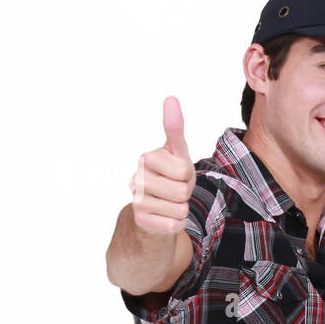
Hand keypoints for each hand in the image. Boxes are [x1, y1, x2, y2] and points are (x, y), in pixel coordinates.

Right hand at [130, 96, 194, 235]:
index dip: (187, 175)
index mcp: (147, 158)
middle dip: (186, 193)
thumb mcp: (177, 152)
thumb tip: (171, 98)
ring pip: (179, 209)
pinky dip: (177, 223)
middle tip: (175, 190)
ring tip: (170, 202)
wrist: (157, 208)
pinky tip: (166, 217)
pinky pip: (174, 225)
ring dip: (181, 208)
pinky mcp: (140, 221)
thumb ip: (174, 128)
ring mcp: (136, 200)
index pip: (183, 170)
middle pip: (182, 191)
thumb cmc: (171, 177)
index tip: (178, 174)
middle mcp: (137, 178)